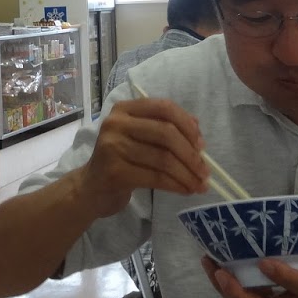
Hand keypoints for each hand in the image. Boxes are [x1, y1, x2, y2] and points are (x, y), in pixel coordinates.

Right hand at [76, 97, 207, 216]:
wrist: (91, 188)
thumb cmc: (122, 160)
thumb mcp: (139, 138)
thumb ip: (164, 128)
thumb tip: (198, 131)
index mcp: (125, 109)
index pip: (164, 107)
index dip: (187, 124)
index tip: (202, 145)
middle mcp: (116, 123)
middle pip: (166, 133)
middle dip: (191, 154)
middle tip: (205, 171)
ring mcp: (113, 146)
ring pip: (163, 159)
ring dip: (187, 174)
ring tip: (199, 185)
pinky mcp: (115, 171)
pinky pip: (155, 177)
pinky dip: (175, 185)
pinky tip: (185, 190)